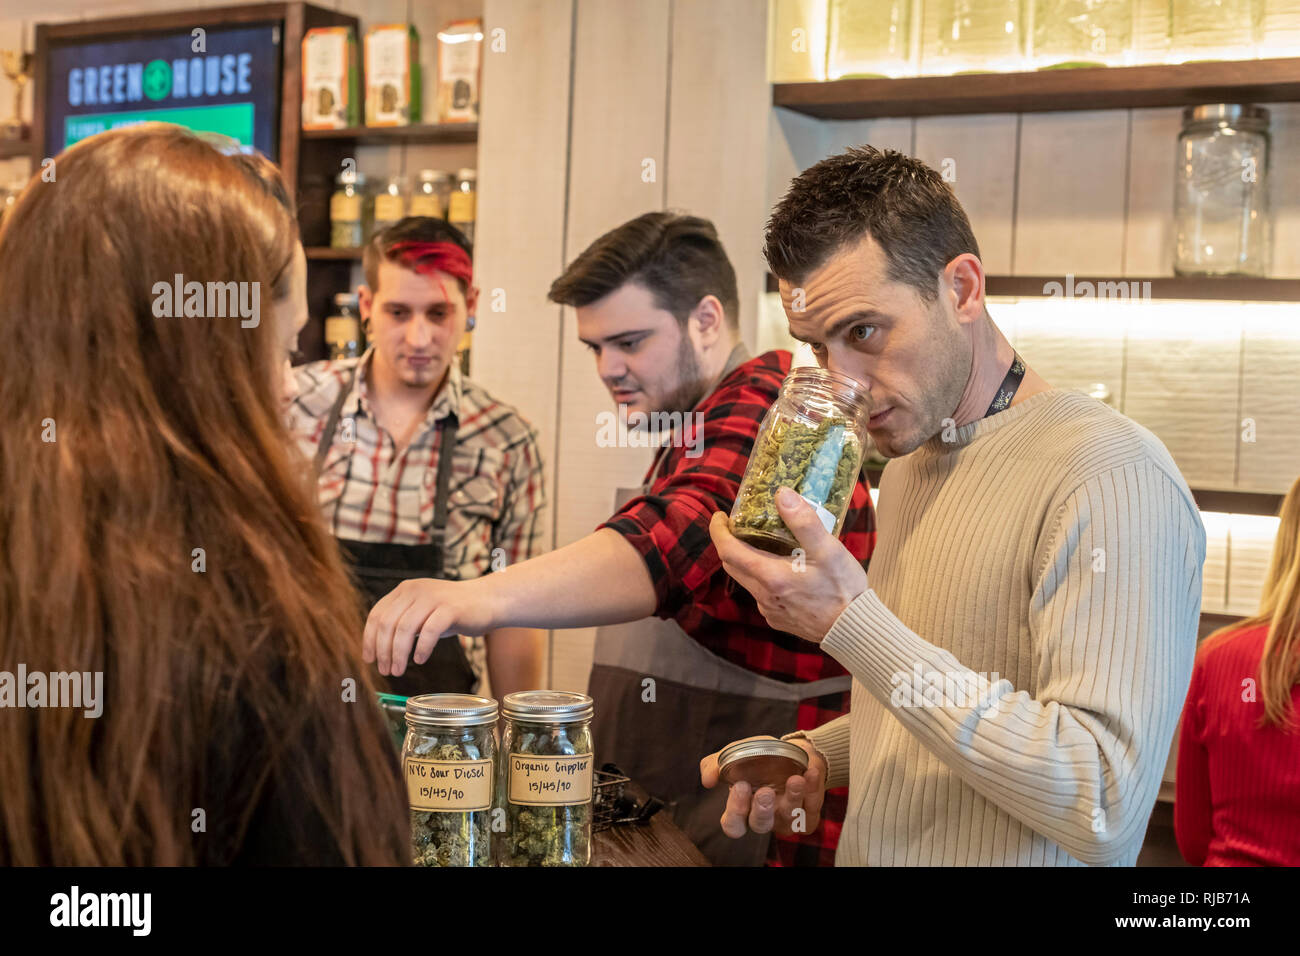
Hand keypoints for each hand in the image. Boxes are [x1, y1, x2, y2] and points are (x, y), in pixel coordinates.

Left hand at [363, 577, 498, 676]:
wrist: (488, 601)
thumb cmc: (454, 612)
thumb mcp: (423, 613)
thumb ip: (403, 623)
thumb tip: (380, 649)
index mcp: (405, 590)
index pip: (377, 614)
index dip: (369, 639)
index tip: (369, 659)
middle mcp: (415, 590)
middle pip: (388, 623)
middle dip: (383, 651)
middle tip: (385, 671)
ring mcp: (433, 597)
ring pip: (405, 628)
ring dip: (398, 654)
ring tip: (398, 671)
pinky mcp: (450, 608)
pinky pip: (429, 631)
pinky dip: (421, 648)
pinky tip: (420, 660)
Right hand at [700, 736, 827, 837]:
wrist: (793, 750)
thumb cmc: (759, 757)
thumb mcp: (735, 754)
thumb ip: (715, 765)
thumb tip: (708, 780)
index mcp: (743, 808)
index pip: (733, 825)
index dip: (736, 811)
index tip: (740, 786)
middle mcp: (763, 817)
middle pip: (760, 825)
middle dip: (762, 810)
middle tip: (764, 791)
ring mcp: (786, 819)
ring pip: (789, 818)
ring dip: (792, 798)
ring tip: (795, 779)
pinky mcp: (808, 817)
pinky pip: (811, 810)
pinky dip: (812, 791)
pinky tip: (810, 773)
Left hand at [709, 486, 867, 641]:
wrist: (853, 629)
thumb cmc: (843, 589)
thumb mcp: (828, 550)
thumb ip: (804, 521)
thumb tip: (782, 495)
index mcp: (771, 577)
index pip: (728, 551)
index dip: (718, 531)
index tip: (719, 516)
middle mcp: (764, 596)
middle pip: (733, 565)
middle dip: (729, 543)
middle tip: (738, 525)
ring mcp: (770, 610)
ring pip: (747, 580)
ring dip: (747, 560)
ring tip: (762, 542)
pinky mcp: (779, 619)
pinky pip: (761, 594)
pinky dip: (762, 577)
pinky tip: (781, 568)